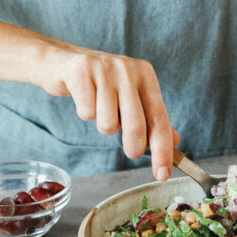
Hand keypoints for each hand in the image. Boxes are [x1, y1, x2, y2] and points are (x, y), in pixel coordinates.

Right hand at [40, 44, 177, 180]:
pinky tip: (82, 98)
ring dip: (103, 124)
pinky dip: (85, 113)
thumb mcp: (128, 96)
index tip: (162, 174)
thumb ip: (150, 117)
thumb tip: (175, 142)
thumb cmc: (99, 83)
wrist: (61, 61)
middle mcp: (128, 68)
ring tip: (98, 107)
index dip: (162, 149)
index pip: (159, 117)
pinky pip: (87, 113)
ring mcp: (104, 68)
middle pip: (136, 124)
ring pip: (108, 123)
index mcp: (145, 74)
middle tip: (131, 151)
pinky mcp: (82, 71)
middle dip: (134, 147)